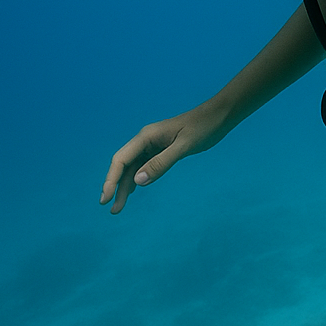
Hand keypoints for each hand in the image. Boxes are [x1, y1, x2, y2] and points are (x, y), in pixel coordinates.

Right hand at [99, 103, 228, 213]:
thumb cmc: (203, 128)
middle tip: (113, 210)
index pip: (121, 160)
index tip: (105, 199)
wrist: (219, 115)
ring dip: (125, 186)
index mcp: (146, 136)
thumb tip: (138, 181)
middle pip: (124, 166)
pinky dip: (137, 179)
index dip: (110, 180)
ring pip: (133, 167)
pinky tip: (133, 190)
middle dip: (116, 187)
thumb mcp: (184, 146)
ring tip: (119, 207)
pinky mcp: (162, 149)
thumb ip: (162, 162)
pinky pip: (144, 165)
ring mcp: (153, 144)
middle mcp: (146, 140)